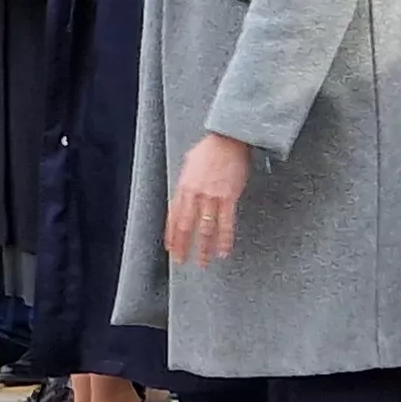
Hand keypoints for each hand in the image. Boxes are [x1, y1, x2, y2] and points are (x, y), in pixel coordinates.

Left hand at [160, 133, 252, 265]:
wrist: (229, 139)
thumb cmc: (211, 148)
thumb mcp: (189, 164)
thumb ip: (186, 182)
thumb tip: (184, 193)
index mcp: (183, 187)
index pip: (173, 217)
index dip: (171, 235)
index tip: (171, 249)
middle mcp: (195, 194)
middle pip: (185, 226)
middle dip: (183, 246)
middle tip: (182, 261)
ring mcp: (211, 197)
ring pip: (204, 229)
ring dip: (203, 248)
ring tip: (203, 262)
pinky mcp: (228, 198)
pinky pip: (226, 224)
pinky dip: (224, 240)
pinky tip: (223, 251)